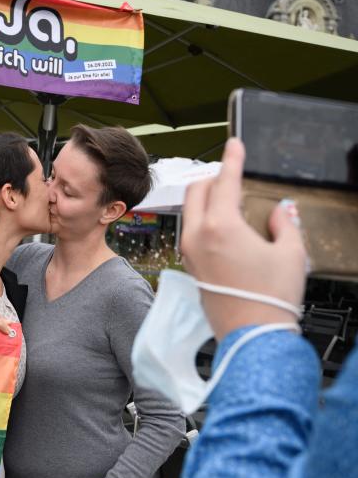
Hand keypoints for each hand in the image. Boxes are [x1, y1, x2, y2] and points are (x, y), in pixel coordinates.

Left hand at [181, 138, 306, 339]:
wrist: (252, 334)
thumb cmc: (271, 296)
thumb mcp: (290, 253)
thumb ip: (283, 223)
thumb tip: (279, 210)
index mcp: (220, 226)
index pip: (224, 181)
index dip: (232, 159)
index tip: (234, 144)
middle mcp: (197, 235)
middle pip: (196, 190)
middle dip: (213, 178)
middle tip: (231, 174)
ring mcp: (188, 252)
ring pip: (190, 210)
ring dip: (206, 199)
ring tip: (229, 200)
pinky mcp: (189, 266)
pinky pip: (190, 231)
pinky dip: (202, 219)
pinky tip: (221, 225)